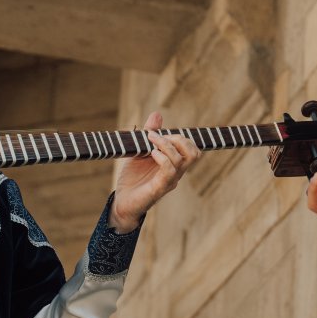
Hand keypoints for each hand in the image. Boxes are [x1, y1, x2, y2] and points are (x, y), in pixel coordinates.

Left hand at [110, 112, 200, 231]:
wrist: (122, 202)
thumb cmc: (133, 178)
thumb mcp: (139, 151)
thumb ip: (150, 134)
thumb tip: (157, 114)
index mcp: (175, 164)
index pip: (192, 149)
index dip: (182, 137)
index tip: (160, 132)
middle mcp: (176, 173)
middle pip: (194, 153)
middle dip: (179, 139)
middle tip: (158, 136)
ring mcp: (169, 181)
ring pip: (182, 160)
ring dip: (166, 145)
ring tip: (151, 140)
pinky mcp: (159, 188)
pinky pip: (169, 171)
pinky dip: (162, 158)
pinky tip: (151, 153)